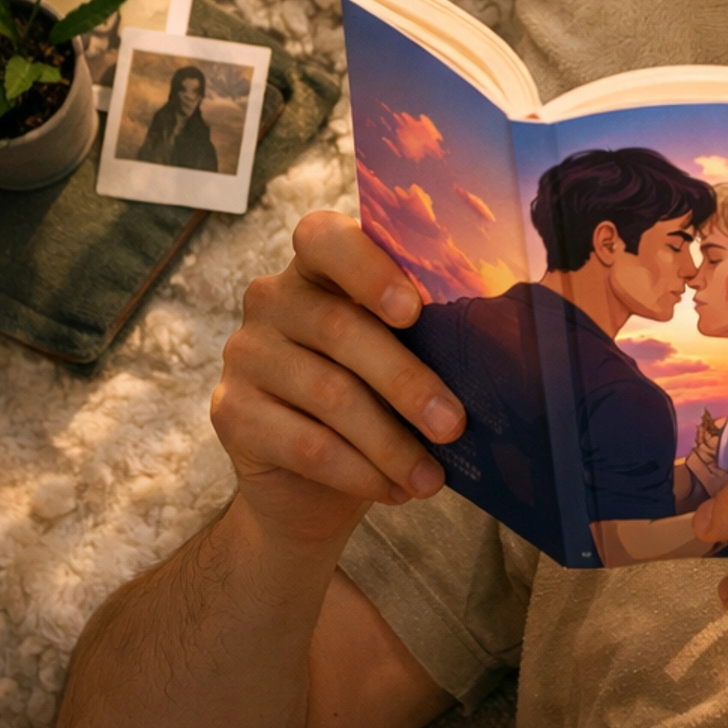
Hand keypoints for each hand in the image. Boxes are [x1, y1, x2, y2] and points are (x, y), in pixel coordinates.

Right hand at [213, 211, 464, 550]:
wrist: (308, 484)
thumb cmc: (374, 401)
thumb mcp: (400, 357)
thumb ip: (425, 336)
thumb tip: (497, 350)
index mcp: (316, 266)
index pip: (324, 238)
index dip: (368, 268)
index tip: (414, 310)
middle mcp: (271, 299)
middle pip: (339, 329)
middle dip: (406, 381)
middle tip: (453, 425)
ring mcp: (245, 353)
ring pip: (329, 394)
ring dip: (391, 442)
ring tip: (432, 476)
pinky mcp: (230, 412)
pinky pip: (306, 443)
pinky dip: (360, 471)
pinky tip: (396, 489)